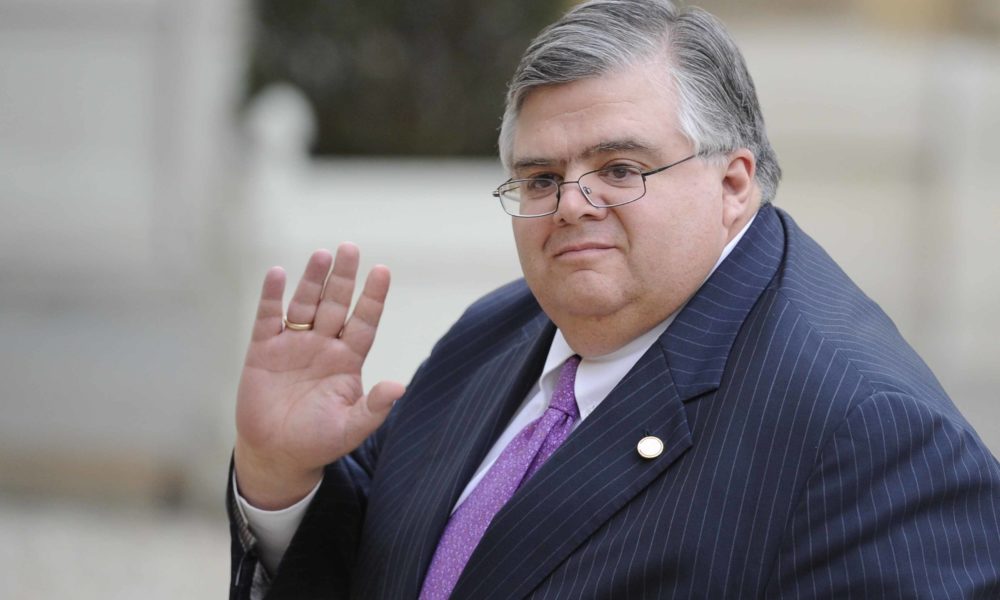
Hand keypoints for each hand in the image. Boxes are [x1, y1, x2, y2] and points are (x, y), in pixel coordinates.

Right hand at [234, 243, 404, 509]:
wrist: (276, 455)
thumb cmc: (318, 442)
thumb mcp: (350, 428)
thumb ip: (374, 408)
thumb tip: (401, 387)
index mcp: (347, 360)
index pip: (364, 321)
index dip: (372, 297)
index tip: (382, 270)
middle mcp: (322, 345)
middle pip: (335, 304)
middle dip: (343, 277)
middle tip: (350, 248)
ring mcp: (293, 345)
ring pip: (305, 304)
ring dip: (312, 280)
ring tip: (321, 254)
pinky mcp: (263, 350)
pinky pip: (268, 317)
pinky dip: (272, 296)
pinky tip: (278, 274)